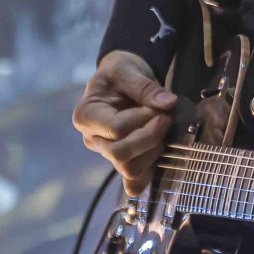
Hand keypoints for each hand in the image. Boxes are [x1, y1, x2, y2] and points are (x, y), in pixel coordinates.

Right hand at [71, 51, 176, 194]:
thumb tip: (168, 103)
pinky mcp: (123, 163)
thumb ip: (145, 86)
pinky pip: (135, 183)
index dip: (143, 120)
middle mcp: (92, 139)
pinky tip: (162, 150)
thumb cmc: (120, 74)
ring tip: (163, 130)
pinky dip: (152, 172)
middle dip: (150, 137)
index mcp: (85, 116)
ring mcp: (107, 154)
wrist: (123, 81)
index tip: (160, 106)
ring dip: (154, 151)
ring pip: (130, 170)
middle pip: (120, 155)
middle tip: (166, 119)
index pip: (116, 129)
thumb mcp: (127, 70)